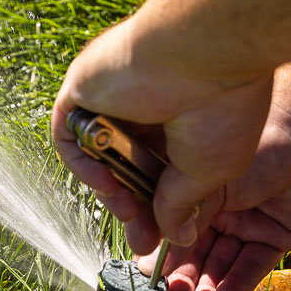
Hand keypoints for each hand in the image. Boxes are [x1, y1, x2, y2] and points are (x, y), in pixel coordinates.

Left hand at [51, 14, 275, 254]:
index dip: (161, 209)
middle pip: (128, 169)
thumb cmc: (221, 106)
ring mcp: (114, 96)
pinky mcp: (84, 87)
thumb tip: (176, 238)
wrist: (203, 51)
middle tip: (143, 239)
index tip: (167, 238)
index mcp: (185, 119)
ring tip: (128, 210)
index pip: (161, 172)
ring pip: (99, 157)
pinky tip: (106, 181)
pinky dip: (82, 164)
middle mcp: (148, 105)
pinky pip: (70, 135)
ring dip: (110, 192)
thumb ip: (183, 203)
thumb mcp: (210, 170)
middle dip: (135, 209)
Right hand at [151, 86, 290, 290]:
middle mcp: (221, 208)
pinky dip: (236, 287)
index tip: (150, 282)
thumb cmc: (261, 140)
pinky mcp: (279, 236)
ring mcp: (250, 223)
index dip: (161, 258)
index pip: (172, 231)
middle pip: (197, 254)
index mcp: (197, 188)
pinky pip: (253, 266)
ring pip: (223, 265)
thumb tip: (153, 258)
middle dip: (184, 284)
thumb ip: (181, 213)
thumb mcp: (211, 178)